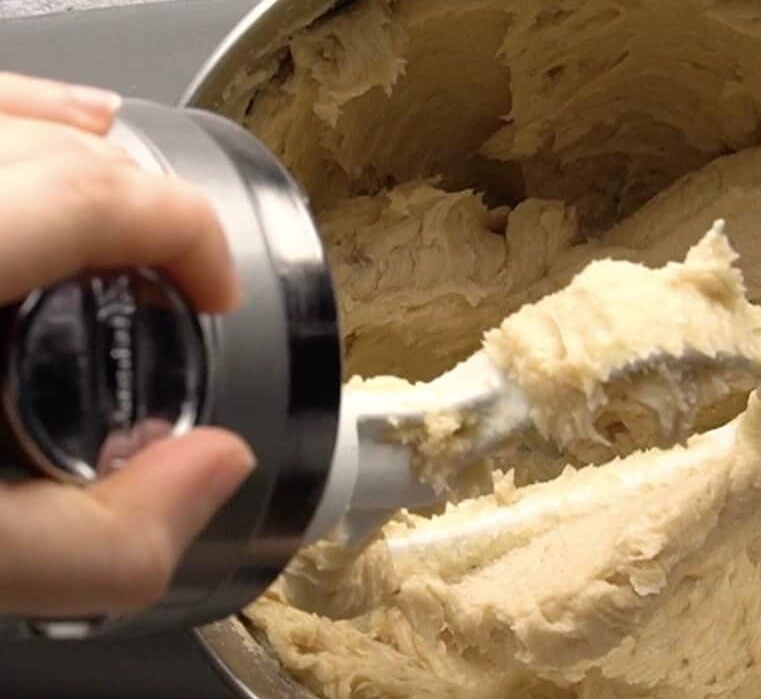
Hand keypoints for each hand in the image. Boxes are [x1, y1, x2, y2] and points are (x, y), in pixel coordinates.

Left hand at [0, 72, 254, 618]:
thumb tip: (212, 465)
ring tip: (109, 159)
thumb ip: (106, 542)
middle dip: (137, 197)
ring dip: (60, 131)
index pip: (103, 196)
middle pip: (47, 143)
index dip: (190, 238)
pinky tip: (14, 128)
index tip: (211, 290)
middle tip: (163, 266)